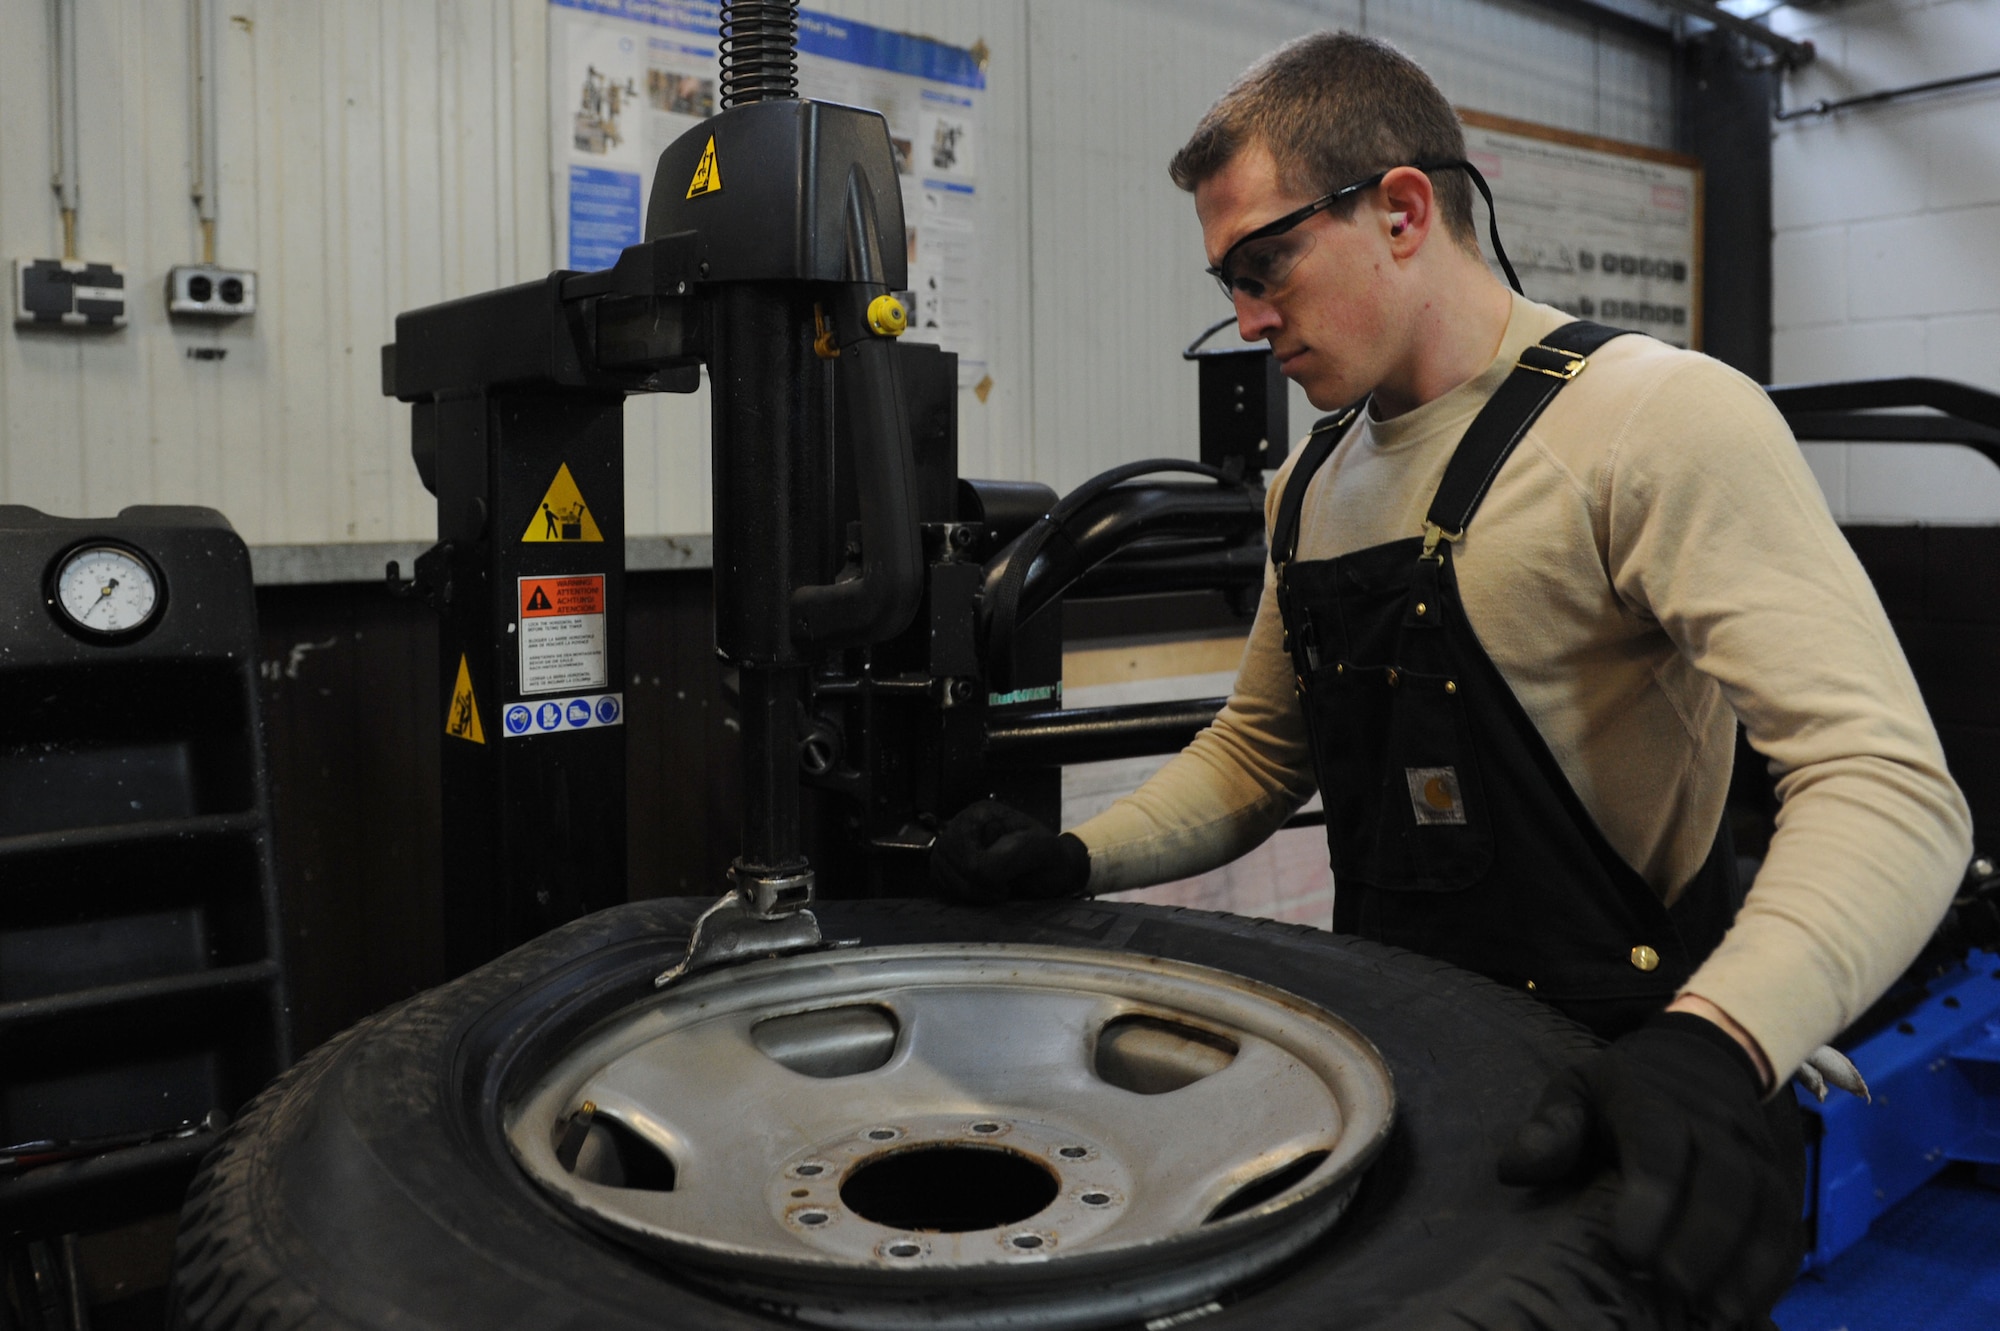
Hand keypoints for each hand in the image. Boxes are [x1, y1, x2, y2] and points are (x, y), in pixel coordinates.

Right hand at [930, 801, 1090, 904]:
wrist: (1053, 870)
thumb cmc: (1049, 859)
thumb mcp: (1038, 851)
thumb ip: (1008, 857)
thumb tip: (976, 869)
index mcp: (981, 814)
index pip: (962, 850)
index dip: (981, 874)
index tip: (1007, 883)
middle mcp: (961, 824)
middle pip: (947, 861)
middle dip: (974, 886)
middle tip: (1002, 891)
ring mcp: (953, 844)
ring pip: (940, 874)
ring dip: (968, 892)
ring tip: (995, 891)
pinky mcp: (949, 864)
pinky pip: (940, 883)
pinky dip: (960, 895)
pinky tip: (982, 893)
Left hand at [1497, 1012, 1800, 1320]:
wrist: (1701, 1059)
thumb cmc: (1623, 1089)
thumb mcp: (1576, 1088)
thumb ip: (1550, 1127)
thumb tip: (1513, 1170)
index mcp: (1654, 1102)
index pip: (1659, 1149)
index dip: (1650, 1200)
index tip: (1626, 1251)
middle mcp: (1716, 1127)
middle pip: (1724, 1184)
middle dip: (1702, 1244)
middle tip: (1673, 1292)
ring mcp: (1755, 1154)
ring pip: (1766, 1209)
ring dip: (1746, 1268)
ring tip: (1715, 1318)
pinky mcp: (1780, 1182)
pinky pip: (1788, 1228)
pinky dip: (1773, 1272)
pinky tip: (1745, 1311)